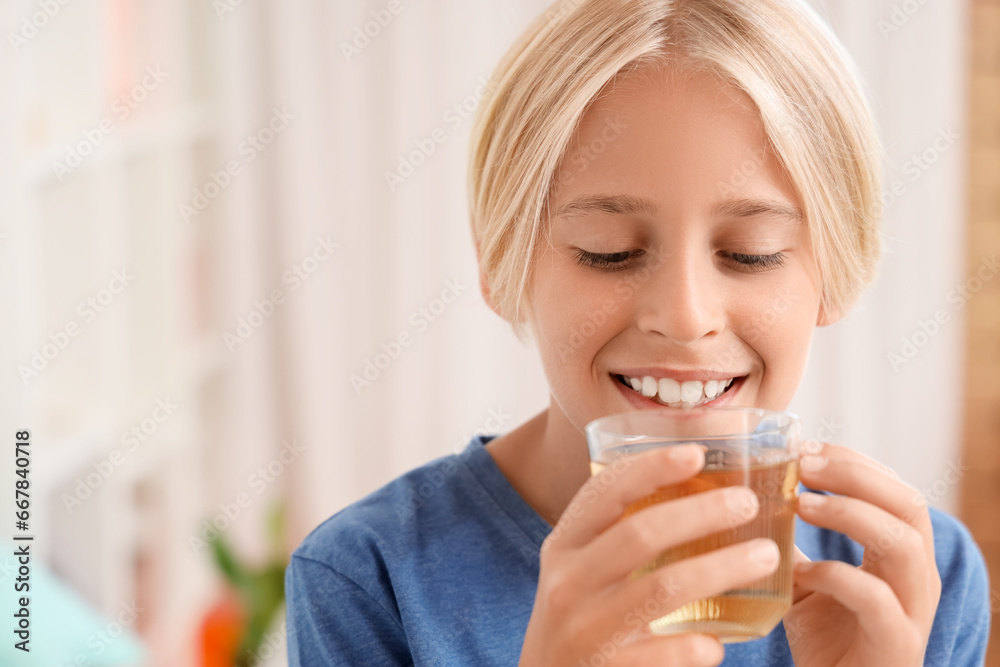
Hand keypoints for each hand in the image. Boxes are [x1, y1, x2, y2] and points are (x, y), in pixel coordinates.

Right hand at [518, 444, 781, 666]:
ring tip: (765, 556)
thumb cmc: (576, 620)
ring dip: (721, 568)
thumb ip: (617, 539)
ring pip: (662, 589)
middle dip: (701, 512)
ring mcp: (584, 629)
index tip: (696, 453)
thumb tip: (699, 497)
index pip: (603, 493)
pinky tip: (719, 643)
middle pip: (641, 534)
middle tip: (747, 503)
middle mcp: (567, 582)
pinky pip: (663, 653)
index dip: (650, 468)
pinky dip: (697, 645)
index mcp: (563, 546)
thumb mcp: (578, 572)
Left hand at [785, 442, 941, 666]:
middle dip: (855, 475)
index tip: (805, 447)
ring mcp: (913, 612)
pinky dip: (837, 575)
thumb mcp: (805, 579)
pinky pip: (876, 599)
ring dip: (850, 513)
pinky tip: (802, 569)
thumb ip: (792, 541)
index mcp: (901, 556)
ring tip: (801, 503)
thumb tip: (751, 493)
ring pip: (904, 544)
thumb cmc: (824, 639)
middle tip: (803, 464)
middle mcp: (917, 578)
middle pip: (909, 505)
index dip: (853, 462)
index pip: (894, 490)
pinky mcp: (896, 644)